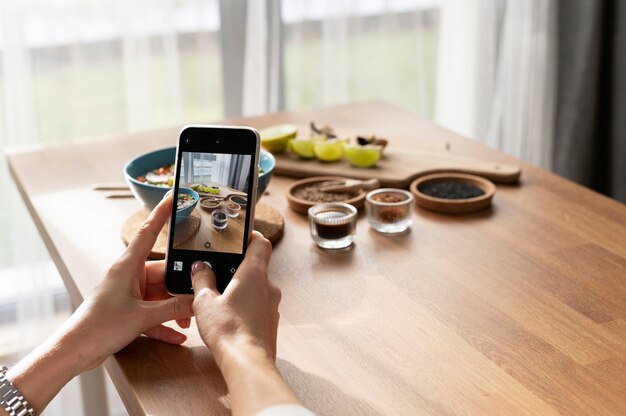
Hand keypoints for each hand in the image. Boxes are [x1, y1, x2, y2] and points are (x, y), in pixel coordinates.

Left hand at [65, 193, 193, 369]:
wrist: (75, 351)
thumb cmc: (98, 327)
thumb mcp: (142, 316)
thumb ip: (174, 309)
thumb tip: (198, 302)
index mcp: (128, 267)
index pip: (149, 232)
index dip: (162, 213)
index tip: (174, 196)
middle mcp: (129, 276)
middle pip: (164, 273)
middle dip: (181, 289)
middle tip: (197, 297)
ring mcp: (129, 294)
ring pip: (160, 295)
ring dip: (174, 310)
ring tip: (187, 323)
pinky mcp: (128, 311)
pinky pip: (153, 313)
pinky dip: (164, 324)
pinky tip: (176, 336)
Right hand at [191, 231, 279, 365]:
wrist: (248, 363)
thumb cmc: (228, 331)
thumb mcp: (204, 302)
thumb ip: (202, 281)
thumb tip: (200, 268)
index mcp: (254, 273)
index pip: (261, 243)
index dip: (251, 236)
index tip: (238, 237)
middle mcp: (268, 286)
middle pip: (257, 266)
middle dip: (237, 268)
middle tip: (218, 274)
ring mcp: (272, 304)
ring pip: (257, 287)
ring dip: (240, 289)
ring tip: (219, 300)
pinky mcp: (270, 321)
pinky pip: (258, 305)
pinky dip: (245, 306)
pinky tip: (229, 317)